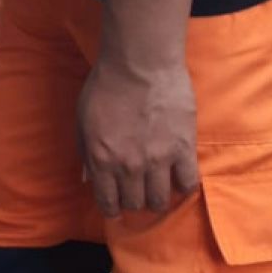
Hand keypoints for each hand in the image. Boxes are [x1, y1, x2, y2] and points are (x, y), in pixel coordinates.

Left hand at [77, 58, 199, 217]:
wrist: (140, 62)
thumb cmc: (106, 85)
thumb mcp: (83, 119)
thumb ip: (85, 151)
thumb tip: (87, 178)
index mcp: (101, 160)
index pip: (108, 202)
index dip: (112, 209)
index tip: (117, 208)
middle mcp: (129, 166)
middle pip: (135, 203)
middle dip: (134, 202)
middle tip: (137, 193)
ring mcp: (158, 159)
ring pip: (160, 200)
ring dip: (158, 199)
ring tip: (158, 189)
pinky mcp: (183, 148)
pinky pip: (188, 182)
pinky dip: (184, 186)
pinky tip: (179, 179)